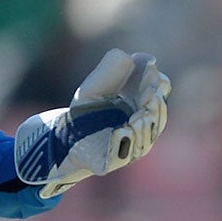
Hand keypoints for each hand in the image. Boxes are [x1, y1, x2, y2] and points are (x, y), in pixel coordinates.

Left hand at [13, 50, 171, 198]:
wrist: (62, 136)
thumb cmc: (85, 110)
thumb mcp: (97, 83)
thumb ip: (115, 67)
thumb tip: (149, 60)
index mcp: (140, 104)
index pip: (160, 90)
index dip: (157, 83)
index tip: (149, 73)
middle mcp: (141, 126)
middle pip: (158, 114)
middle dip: (155, 106)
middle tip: (149, 97)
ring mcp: (130, 146)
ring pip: (146, 135)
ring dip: (144, 125)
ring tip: (138, 118)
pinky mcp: (112, 161)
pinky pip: (123, 153)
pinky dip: (124, 142)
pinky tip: (122, 130)